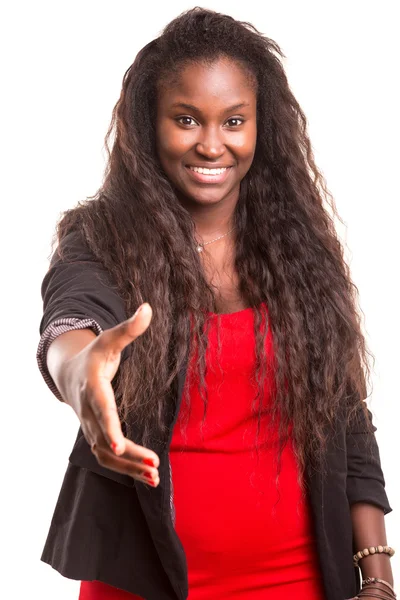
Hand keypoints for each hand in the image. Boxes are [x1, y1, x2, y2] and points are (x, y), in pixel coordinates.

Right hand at [58, 303, 159, 485]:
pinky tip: (149, 476)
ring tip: (155, 478)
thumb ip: (130, 328)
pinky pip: (108, 459)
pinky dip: (126, 469)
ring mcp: (90, 427)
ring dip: (129, 469)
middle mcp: (89, 411)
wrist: (69, 373)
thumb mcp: (110, 339)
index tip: (120, 445)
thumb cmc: (95, 355)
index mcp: (93, 387)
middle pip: (105, 439)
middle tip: (155, 464)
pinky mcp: (95, 437)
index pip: (102, 410)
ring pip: (105, 455)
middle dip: (129, 455)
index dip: (109, 428)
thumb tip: (148, 307)